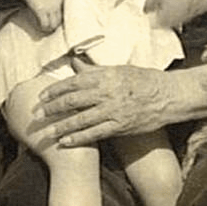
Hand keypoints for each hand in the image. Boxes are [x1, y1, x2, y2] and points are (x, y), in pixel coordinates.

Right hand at [24, 0, 62, 32]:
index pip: (62, 13)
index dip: (57, 19)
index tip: (53, 22)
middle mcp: (56, 4)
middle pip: (59, 20)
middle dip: (54, 26)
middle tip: (50, 29)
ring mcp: (49, 7)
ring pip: (53, 24)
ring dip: (49, 28)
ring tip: (45, 30)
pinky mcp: (42, 10)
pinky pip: (45, 23)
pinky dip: (43, 27)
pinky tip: (40, 27)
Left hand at [35, 59, 178, 144]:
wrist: (169, 96)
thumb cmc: (145, 80)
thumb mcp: (120, 70)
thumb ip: (96, 70)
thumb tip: (75, 63)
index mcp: (107, 75)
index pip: (75, 82)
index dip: (56, 89)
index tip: (43, 95)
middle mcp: (108, 92)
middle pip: (73, 100)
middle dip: (53, 108)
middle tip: (38, 114)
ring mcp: (114, 110)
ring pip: (81, 119)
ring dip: (61, 125)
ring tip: (47, 131)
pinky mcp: (120, 126)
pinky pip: (95, 133)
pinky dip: (78, 138)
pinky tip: (65, 141)